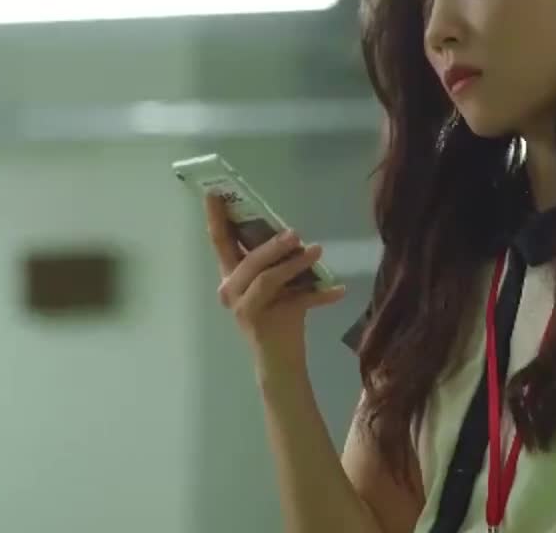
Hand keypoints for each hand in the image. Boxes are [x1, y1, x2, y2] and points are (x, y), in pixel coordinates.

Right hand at [205, 193, 346, 369]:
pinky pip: (298, 303)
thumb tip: (291, 234)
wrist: (280, 364)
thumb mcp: (273, 285)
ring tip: (317, 251)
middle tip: (294, 233)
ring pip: (268, 279)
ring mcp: (246, 309)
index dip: (217, 217)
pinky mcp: (267, 324)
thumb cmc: (276, 317)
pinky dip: (321, 295)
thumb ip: (274, 262)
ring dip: (295, 264)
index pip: (220, 242)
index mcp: (230, 277)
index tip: (215, 192)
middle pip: (248, 262)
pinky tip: (340, 291)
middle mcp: (231, 291)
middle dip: (271, 245)